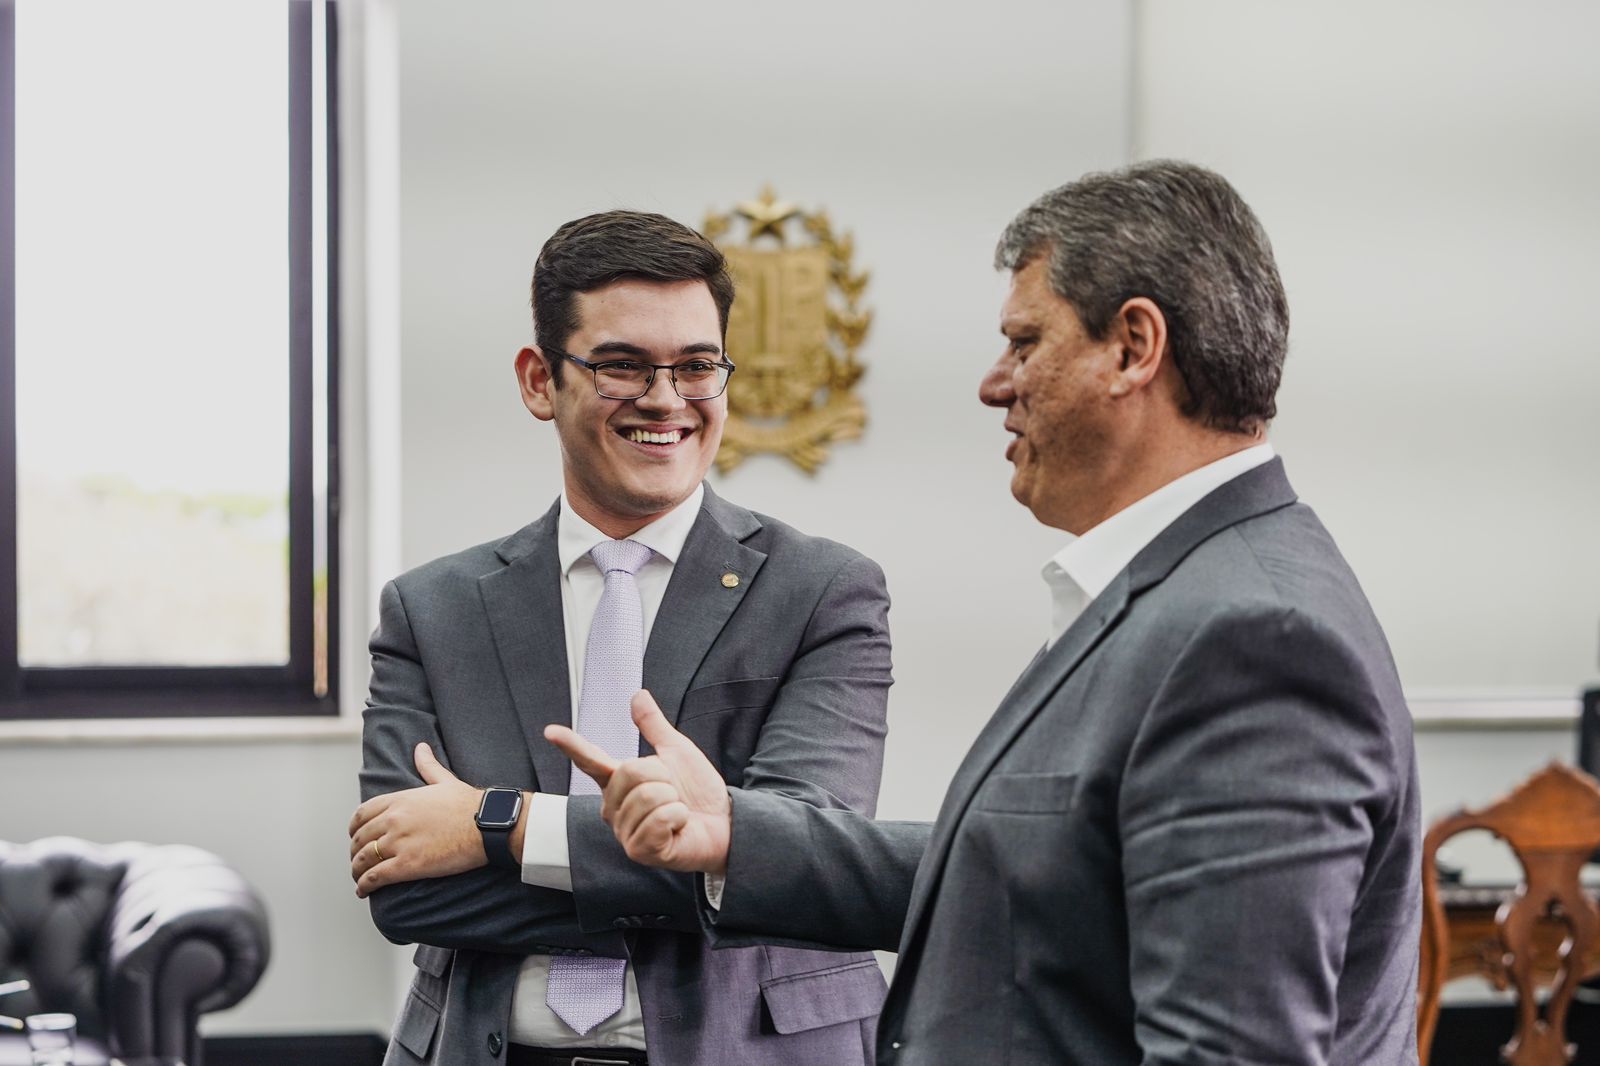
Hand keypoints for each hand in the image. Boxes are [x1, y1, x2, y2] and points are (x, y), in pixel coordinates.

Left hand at [348, 742, 494, 897]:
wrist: (488, 825)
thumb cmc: (470, 804)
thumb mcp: (445, 780)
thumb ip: (428, 765)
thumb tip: (421, 747)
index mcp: (400, 800)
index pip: (362, 814)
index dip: (354, 828)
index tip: (356, 836)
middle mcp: (394, 820)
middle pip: (360, 838)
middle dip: (355, 851)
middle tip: (359, 860)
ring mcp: (399, 842)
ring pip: (363, 859)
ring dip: (357, 870)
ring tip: (359, 879)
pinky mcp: (408, 865)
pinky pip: (375, 877)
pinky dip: (365, 885)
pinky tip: (363, 891)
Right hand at [545, 689, 731, 874]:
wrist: (724, 822)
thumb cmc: (697, 792)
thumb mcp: (676, 752)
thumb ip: (653, 726)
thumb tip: (638, 696)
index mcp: (619, 783)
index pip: (590, 760)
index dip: (570, 745)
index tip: (550, 731)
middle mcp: (614, 808)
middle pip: (630, 772)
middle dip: (663, 777)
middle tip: (674, 793)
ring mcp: (624, 832)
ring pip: (647, 796)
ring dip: (673, 800)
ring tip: (677, 812)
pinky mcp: (639, 850)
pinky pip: (658, 819)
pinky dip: (678, 817)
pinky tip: (678, 827)